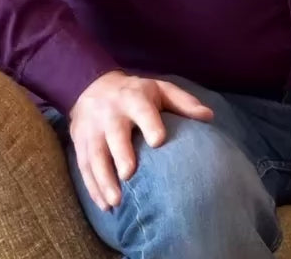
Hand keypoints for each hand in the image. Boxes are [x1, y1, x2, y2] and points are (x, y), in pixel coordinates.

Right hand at [68, 70, 213, 211]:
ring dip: (104, 179)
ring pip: (95, 155)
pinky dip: (93, 188)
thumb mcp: (159, 89)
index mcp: (134, 98)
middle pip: (114, 133)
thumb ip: (183, 102)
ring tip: (115, 202)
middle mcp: (111, 113)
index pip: (142, 110)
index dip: (149, 124)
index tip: (158, 141)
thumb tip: (209, 117)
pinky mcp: (80, 144)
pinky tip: (104, 205)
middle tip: (129, 174)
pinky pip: (84, 167)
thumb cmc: (136, 93)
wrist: (92, 86)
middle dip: (121, 154)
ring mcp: (93, 130)